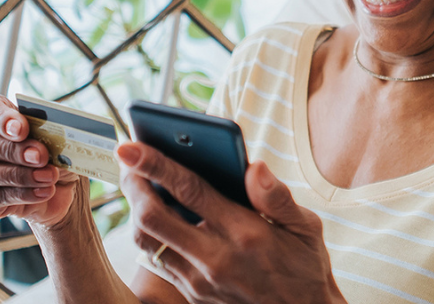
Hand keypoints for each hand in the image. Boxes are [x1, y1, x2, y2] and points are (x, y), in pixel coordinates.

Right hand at [0, 94, 81, 230]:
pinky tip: (44, 191)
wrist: (57, 185)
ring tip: (48, 176)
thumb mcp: (56, 138)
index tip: (22, 128)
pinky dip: (22, 194)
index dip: (1, 119)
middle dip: (13, 150)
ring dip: (19, 175)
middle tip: (40, 156)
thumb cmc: (50, 151)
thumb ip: (51, 133)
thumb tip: (56, 138)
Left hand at [117, 142, 345, 303]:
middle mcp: (216, 259)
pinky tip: (154, 214)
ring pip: (147, 242)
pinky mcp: (193, 294)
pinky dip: (148, 235)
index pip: (189, 190)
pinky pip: (158, 261)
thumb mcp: (307, 228)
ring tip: (136, 183)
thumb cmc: (305, 266)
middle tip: (126, 160)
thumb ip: (277, 197)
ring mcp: (200, 281)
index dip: (155, 164)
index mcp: (245, 233)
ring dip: (134, 209)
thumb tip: (255, 167)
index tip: (130, 145)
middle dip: (132, 184)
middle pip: (153, 217)